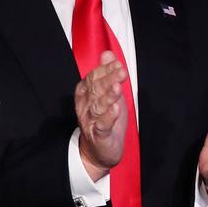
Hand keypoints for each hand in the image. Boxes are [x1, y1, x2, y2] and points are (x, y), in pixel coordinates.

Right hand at [75, 51, 127, 180]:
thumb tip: (107, 54)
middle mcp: (85, 107)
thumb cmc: (104, 120)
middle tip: (121, 71)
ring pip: (98, 107)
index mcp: (86, 95)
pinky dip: (109, 117)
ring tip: (118, 88)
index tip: (117, 63)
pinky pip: (102, 126)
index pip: (92, 79)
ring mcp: (91, 122)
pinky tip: (116, 109)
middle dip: (108, 79)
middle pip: (95, 91)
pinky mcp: (99, 136)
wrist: (98, 152)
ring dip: (108, 96)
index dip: (104, 70)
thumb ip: (107, 75)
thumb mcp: (108, 94)